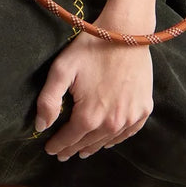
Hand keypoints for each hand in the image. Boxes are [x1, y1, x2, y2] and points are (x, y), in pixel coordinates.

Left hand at [34, 14, 153, 161]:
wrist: (126, 33)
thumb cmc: (90, 48)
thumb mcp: (62, 69)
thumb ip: (48, 100)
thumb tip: (41, 126)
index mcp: (89, 116)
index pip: (69, 139)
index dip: (58, 145)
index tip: (50, 150)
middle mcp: (112, 123)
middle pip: (88, 143)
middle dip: (73, 148)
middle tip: (64, 153)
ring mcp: (130, 117)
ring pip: (108, 140)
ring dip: (94, 146)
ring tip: (83, 150)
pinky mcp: (144, 109)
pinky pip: (128, 133)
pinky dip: (116, 139)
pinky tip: (109, 140)